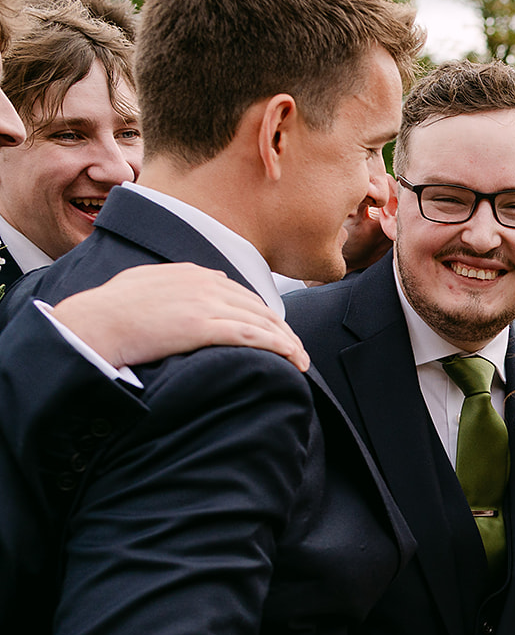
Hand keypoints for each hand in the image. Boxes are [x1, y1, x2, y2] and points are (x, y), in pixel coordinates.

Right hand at [48, 263, 308, 370]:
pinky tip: (292, 359)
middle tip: (297, 350)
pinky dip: (279, 347)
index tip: (275, 331)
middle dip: (283, 330)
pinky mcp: (204, 325)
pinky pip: (253, 335)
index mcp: (192, 274)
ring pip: (262, 321)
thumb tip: (180, 298)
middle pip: (259, 307)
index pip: (240, 293)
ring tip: (301, 361)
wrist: (94, 322)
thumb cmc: (110, 311)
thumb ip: (168, 289)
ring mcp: (206, 303)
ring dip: (288, 343)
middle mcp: (205, 283)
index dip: (262, 315)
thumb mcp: (143, 287)